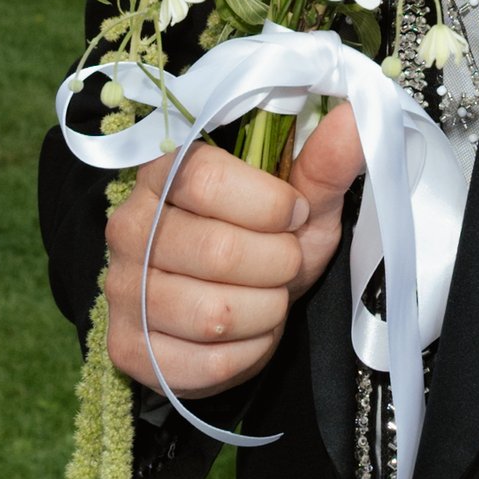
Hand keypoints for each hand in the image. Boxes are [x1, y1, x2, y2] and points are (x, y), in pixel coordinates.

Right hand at [105, 104, 359, 398]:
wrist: (232, 310)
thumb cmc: (264, 244)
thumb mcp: (299, 203)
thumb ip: (323, 164)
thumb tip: (356, 115)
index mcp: (163, 174)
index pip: (203, 179)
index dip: (267, 204)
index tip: (293, 213)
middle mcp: (128, 228)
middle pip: (218, 251)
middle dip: (278, 264)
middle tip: (285, 263)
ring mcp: (122, 291)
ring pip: (215, 315)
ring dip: (266, 312)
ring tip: (268, 299)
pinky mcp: (127, 349)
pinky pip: (209, 363)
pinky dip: (250, 353)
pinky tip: (249, 334)